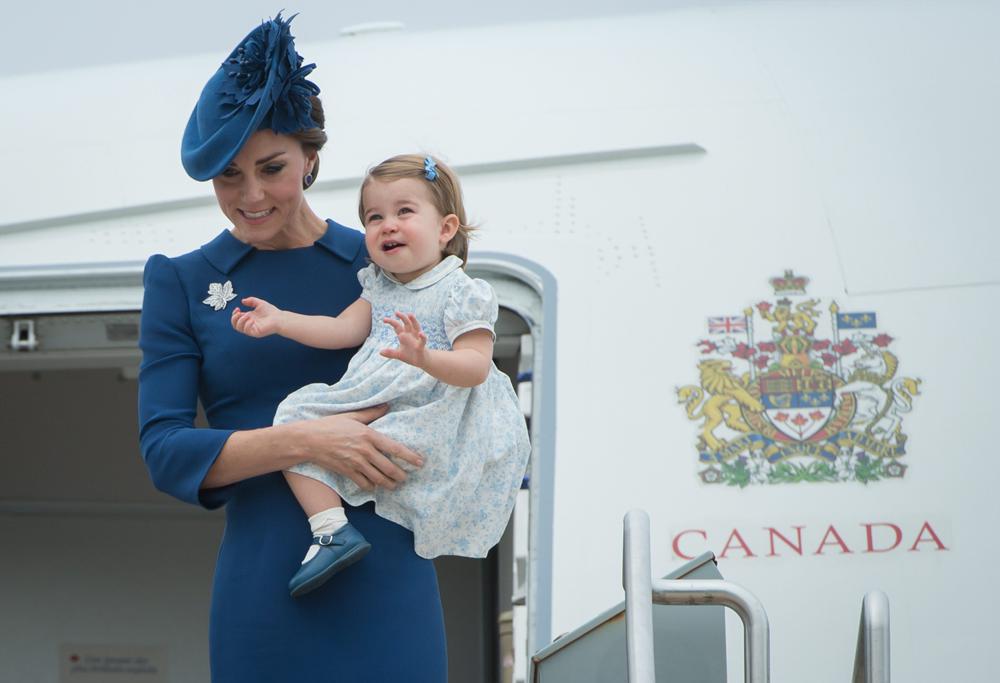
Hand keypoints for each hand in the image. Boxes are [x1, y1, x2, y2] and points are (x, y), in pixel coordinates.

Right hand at [231, 297, 283, 336]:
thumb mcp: (259, 303)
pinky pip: (246, 330)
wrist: (280, 318)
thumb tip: (243, 300)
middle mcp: (249, 324)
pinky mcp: (255, 332)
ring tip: (247, 315)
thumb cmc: (271, 312)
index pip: (236, 318)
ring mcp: (252, 329)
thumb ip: (251, 300)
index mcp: (249, 318)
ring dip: (240, 320)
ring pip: (238, 328)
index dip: (234, 314)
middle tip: (239, 312)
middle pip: (235, 324)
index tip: (237, 308)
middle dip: (234, 318)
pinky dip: (247, 324)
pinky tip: (252, 320)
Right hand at [296, 405, 423, 490]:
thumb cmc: (330, 425)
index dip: (410, 457)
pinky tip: (374, 485)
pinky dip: (371, 486)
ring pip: (379, 479)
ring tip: (394, 485)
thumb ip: (371, 413)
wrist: (309, 440)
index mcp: (369, 435)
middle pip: (389, 468)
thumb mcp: (352, 416)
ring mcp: (356, 463)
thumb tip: (387, 406)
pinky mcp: (347, 472)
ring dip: (388, 484)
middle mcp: (365, 451)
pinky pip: (364, 483)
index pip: (395, 448)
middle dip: (401, 475)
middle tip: (406, 478)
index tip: (420, 462)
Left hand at [380, 312, 429, 368]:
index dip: (391, 322)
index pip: (397, 326)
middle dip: (402, 317)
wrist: (422, 361)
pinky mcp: (421, 346)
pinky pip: (422, 341)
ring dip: (413, 321)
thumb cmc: (410, 355)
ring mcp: (416, 339)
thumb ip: (390, 353)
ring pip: (416, 328)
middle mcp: (411, 335)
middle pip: (407, 324)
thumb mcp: (399, 354)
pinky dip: (422, 337)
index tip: (384, 319)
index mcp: (404, 336)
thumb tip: (380, 352)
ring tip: (410, 314)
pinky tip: (421, 333)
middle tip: (396, 312)